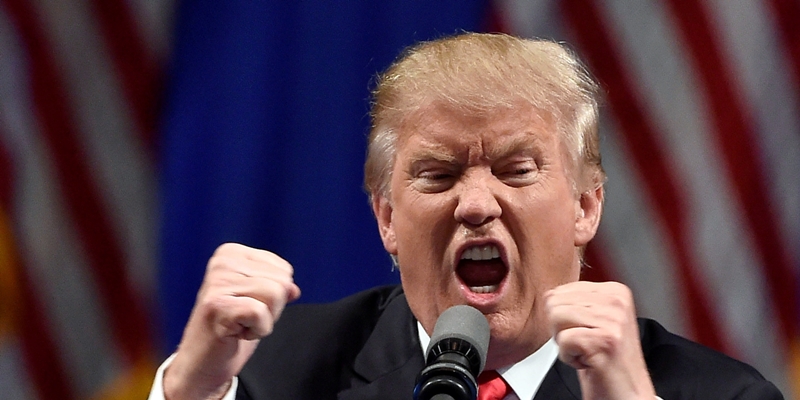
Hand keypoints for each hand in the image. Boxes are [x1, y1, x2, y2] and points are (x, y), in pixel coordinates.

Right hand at [163, 243, 301, 399]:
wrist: (201, 364)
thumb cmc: (229, 331)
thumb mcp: (258, 301)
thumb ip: (278, 287)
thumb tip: (293, 289)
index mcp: (232, 254)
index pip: (284, 270)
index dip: (275, 296)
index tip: (248, 306)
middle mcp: (222, 262)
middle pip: (282, 282)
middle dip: (271, 308)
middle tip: (243, 318)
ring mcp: (217, 283)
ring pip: (275, 295)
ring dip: (264, 320)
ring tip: (239, 324)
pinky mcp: (216, 306)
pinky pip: (261, 313)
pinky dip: (257, 330)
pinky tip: (236, 333)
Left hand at [545, 281, 655, 399]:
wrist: (627, 394)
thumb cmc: (606, 361)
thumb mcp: (594, 321)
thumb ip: (576, 302)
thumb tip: (548, 294)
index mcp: (614, 291)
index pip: (558, 291)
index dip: (562, 318)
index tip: (585, 333)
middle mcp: (616, 301)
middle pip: (554, 303)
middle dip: (561, 329)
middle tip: (584, 345)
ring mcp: (613, 320)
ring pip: (556, 319)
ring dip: (565, 344)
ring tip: (587, 352)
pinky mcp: (605, 340)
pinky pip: (563, 341)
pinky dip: (568, 358)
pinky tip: (588, 362)